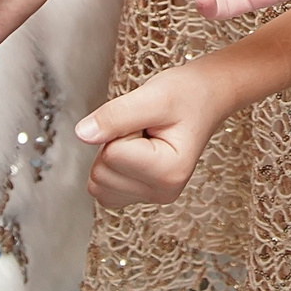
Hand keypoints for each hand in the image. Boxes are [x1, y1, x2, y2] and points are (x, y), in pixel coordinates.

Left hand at [73, 62, 229, 207]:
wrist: (207, 97)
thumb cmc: (187, 93)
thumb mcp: (152, 95)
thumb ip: (116, 116)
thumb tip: (82, 134)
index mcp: (170, 171)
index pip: (111, 155)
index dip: (122, 129)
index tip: (149, 119)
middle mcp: (163, 192)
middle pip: (101, 173)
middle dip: (115, 143)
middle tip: (146, 128)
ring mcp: (153, 196)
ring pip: (98, 183)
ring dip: (112, 154)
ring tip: (143, 138)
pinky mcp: (142, 195)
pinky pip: (102, 189)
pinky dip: (111, 167)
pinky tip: (136, 151)